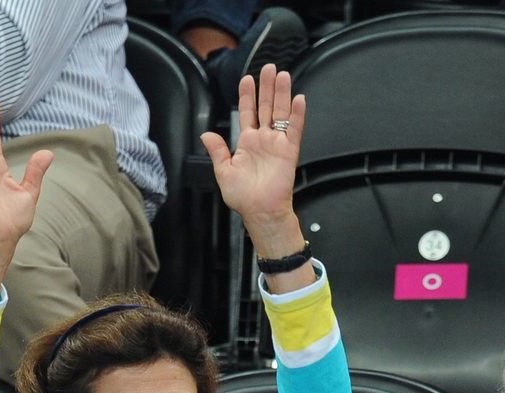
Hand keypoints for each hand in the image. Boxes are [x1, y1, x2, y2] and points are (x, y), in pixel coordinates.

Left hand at [200, 65, 303, 239]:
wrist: (259, 212)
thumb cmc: (243, 197)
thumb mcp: (223, 172)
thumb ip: (217, 151)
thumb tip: (206, 135)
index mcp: (247, 143)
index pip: (247, 112)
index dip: (247, 95)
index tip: (247, 79)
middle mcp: (263, 140)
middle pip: (266, 106)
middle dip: (267, 87)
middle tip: (269, 68)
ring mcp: (277, 144)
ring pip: (280, 113)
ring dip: (282, 94)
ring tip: (282, 75)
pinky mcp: (289, 152)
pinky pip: (295, 130)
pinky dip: (298, 115)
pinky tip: (298, 99)